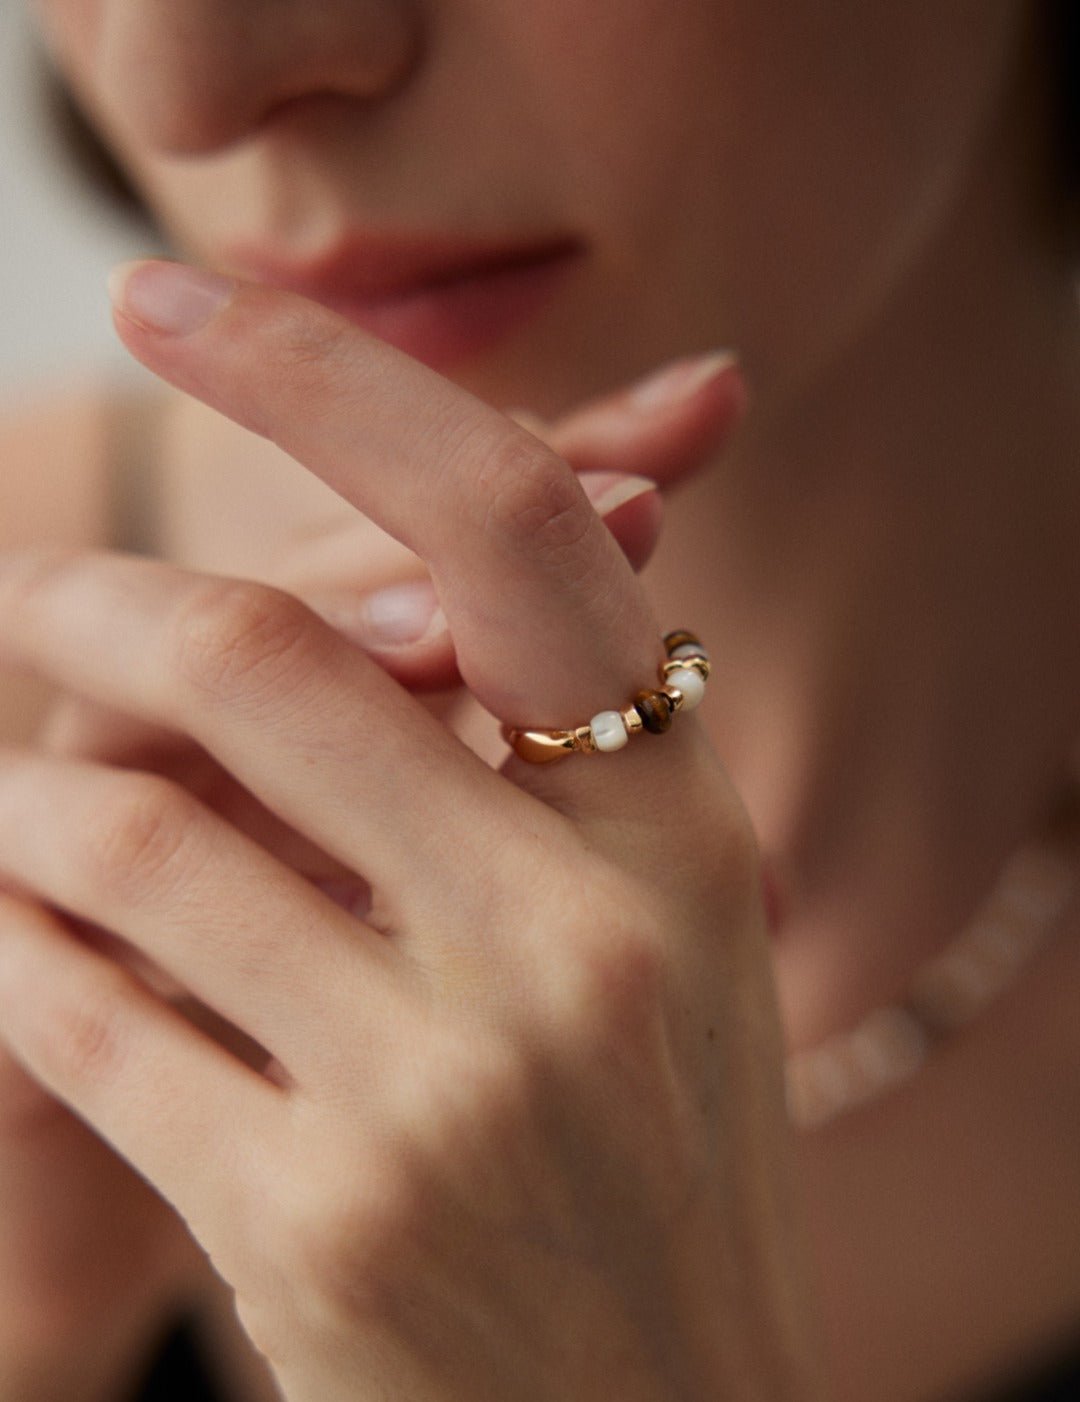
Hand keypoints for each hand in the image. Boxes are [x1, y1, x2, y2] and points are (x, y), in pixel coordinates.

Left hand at [0, 264, 819, 1401]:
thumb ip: (536, 762)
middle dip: (107, 601)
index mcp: (679, 834)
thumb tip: (389, 573)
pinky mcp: (319, 1225)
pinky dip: (12, 948)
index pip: (511, 530)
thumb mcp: (651, 936)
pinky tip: (6, 933)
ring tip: (14, 799)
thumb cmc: (646, 1154)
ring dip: (31, 798)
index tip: (182, 298)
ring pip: (134, 838)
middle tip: (41, 586)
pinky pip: (84, 1013)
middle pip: (269, 659)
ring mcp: (452, 1090)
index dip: (335, 386)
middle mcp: (583, 939)